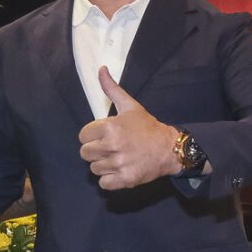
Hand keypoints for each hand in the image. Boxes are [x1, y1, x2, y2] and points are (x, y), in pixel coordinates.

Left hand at [77, 68, 183, 189]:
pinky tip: (120, 170)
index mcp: (110, 127)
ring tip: (117, 158)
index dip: (92, 136)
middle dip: (95, 151)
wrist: (169, 148)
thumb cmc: (146, 127)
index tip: (104, 136)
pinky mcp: (124, 180)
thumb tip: (101, 68)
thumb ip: (112, 88)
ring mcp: (118, 164)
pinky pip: (104, 183)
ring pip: (94, 168)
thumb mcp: (130, 106)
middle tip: (110, 148)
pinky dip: (110, 179)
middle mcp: (112, 146)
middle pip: (85, 153)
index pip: (82, 136)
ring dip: (103, 165)